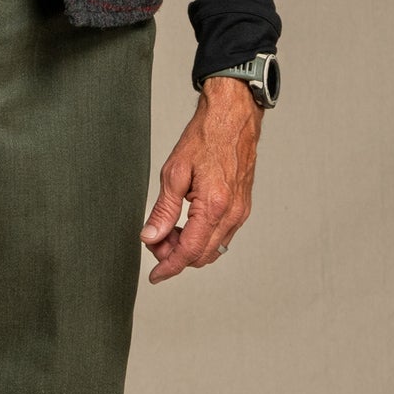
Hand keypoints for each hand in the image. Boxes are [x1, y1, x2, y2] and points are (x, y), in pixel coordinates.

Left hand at [140, 77, 261, 283]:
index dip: (169, 267)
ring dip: (188, 248)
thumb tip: (151, 238)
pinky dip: (201, 237)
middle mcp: (232, 214)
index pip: (189, 252)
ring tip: (167, 229)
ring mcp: (240, 211)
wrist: (233, 118)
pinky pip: (221, 236)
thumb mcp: (174, 172)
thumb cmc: (205, 138)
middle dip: (175, 256)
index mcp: (214, 206)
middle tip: (154, 241)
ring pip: (212, 249)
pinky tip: (185, 222)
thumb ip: (163, 210)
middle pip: (201, 256)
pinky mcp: (242, 207)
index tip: (155, 276)